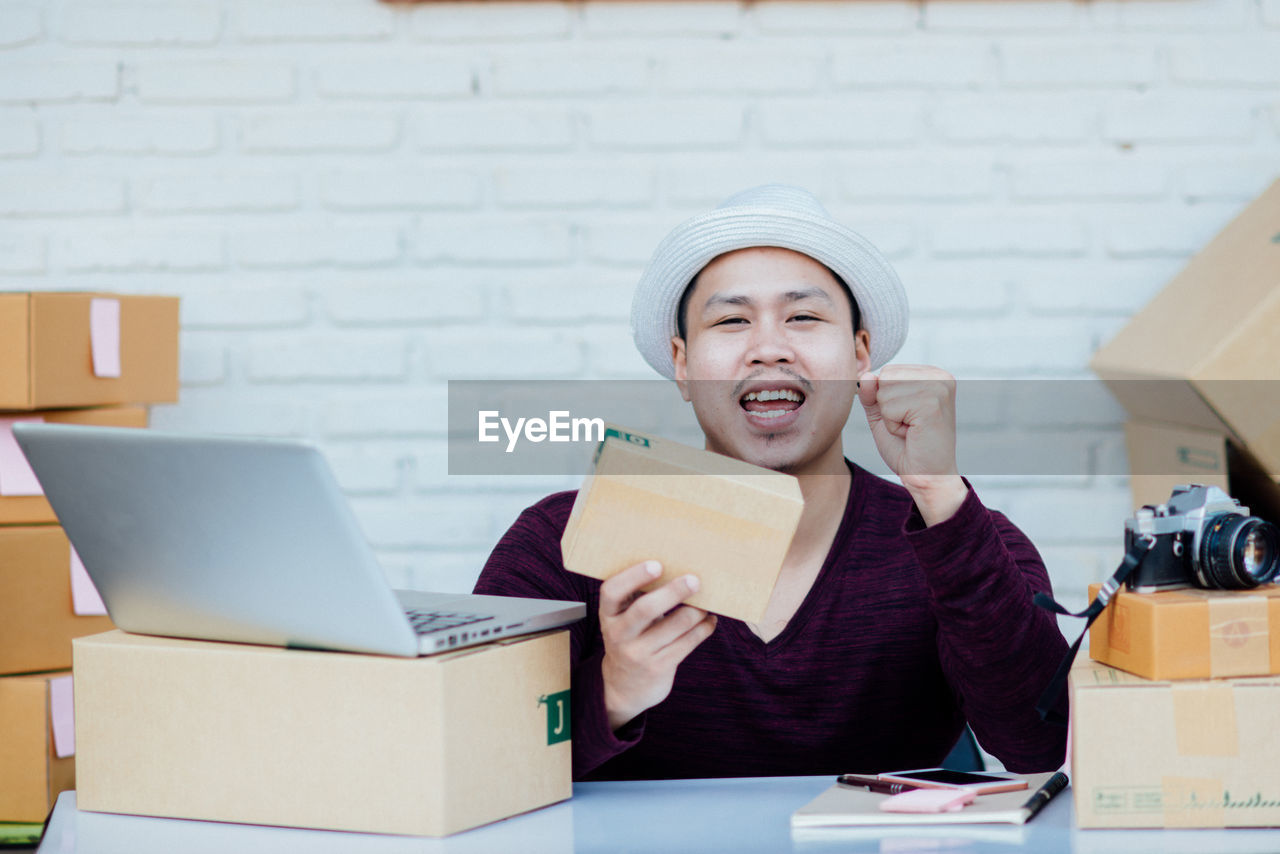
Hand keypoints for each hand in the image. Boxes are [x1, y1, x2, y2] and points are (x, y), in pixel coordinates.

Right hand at [598, 560, 717, 731]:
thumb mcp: (623, 620)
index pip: (611, 592)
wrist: (623, 687)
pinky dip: (703, 628)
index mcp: (608, 616)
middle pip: (645, 609)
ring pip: (674, 626)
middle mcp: (619, 635)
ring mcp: (638, 654)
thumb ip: (638, 598)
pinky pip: (687, 643)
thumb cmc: (630, 639)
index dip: (633, 576)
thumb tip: (678, 569)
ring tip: (707, 602)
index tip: (656, 565)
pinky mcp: (659, 668)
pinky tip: (709, 620)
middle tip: (694, 580)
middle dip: (673, 592)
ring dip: (696, 611)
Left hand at [858, 365, 967, 525]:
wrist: (927, 476)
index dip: (886, 399)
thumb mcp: (883, 414)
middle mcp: (940, 376)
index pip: (888, 371)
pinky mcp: (932, 403)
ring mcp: (938, 388)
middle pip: (885, 377)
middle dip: (886, 406)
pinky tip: (912, 434)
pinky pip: (889, 407)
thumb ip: (872, 393)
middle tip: (908, 426)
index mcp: (932, 374)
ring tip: (910, 429)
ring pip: (884, 391)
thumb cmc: (908, 448)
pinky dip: (893, 425)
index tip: (907, 417)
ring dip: (890, 417)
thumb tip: (866, 375)